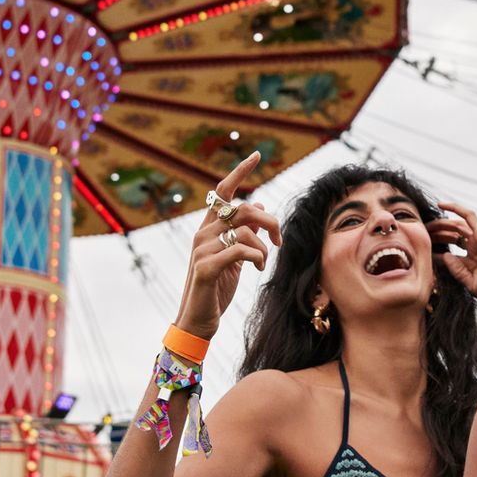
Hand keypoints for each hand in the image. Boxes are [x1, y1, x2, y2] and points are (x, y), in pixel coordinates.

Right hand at [173, 153, 282, 340]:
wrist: (198, 321)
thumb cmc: (217, 288)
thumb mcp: (235, 257)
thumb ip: (245, 232)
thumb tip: (259, 205)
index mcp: (209, 227)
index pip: (224, 191)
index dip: (241, 171)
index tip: (257, 155)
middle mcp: (203, 232)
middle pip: (243, 208)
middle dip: (270, 222)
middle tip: (279, 241)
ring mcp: (202, 249)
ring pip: (246, 230)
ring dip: (264, 247)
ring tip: (263, 263)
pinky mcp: (206, 267)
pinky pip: (241, 250)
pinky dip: (256, 257)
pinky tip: (257, 269)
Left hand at [430, 201, 476, 311]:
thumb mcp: (469, 283)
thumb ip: (455, 269)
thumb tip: (443, 255)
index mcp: (469, 264)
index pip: (447, 253)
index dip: (433, 251)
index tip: (418, 251)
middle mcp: (473, 250)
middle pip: (449, 237)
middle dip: (434, 234)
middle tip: (419, 232)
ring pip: (455, 226)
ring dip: (440, 223)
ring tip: (426, 222)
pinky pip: (469, 216)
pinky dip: (456, 208)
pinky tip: (442, 204)